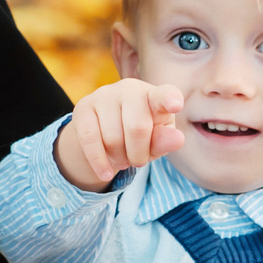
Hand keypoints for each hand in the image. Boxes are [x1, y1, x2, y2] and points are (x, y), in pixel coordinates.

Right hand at [54, 79, 184, 189]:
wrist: (105, 130)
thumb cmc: (140, 134)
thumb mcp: (155, 140)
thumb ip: (164, 140)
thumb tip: (178, 139)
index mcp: (154, 95)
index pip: (164, 95)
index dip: (170, 100)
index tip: (175, 105)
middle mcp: (129, 88)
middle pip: (137, 128)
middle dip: (138, 154)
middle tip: (138, 161)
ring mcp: (104, 95)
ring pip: (112, 137)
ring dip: (119, 158)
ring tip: (122, 159)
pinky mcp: (84, 107)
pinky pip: (90, 139)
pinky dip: (99, 161)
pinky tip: (106, 173)